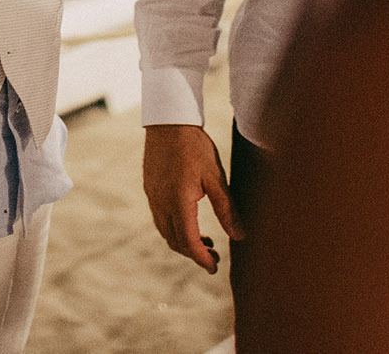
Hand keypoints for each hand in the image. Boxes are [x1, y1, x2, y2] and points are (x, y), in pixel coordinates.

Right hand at [143, 123, 243, 273]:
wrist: (169, 120)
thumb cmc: (195, 147)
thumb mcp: (216, 177)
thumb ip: (227, 209)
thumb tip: (239, 236)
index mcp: (179, 202)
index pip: (189, 242)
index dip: (202, 259)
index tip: (214, 268)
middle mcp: (161, 202)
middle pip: (175, 241)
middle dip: (194, 254)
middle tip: (214, 256)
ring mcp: (153, 196)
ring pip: (165, 231)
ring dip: (183, 242)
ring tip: (204, 241)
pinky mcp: (150, 188)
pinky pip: (159, 218)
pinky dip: (174, 228)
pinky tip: (189, 221)